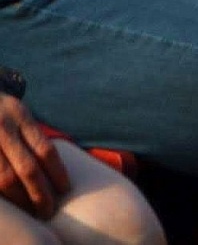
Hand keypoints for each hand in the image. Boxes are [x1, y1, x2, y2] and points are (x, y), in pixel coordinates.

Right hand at [0, 95, 69, 219]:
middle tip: (49, 210)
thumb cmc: (2, 112)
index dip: (57, 172)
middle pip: (26, 168)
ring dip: (19, 199)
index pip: (44, 150)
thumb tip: (56, 168)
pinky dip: (3, 194)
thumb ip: (34, 136)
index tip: (65, 189)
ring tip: (31, 211)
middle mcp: (3, 130)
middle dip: (39, 192)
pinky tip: (12, 204)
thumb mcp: (21, 114)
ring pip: (4, 179)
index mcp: (21, 118)